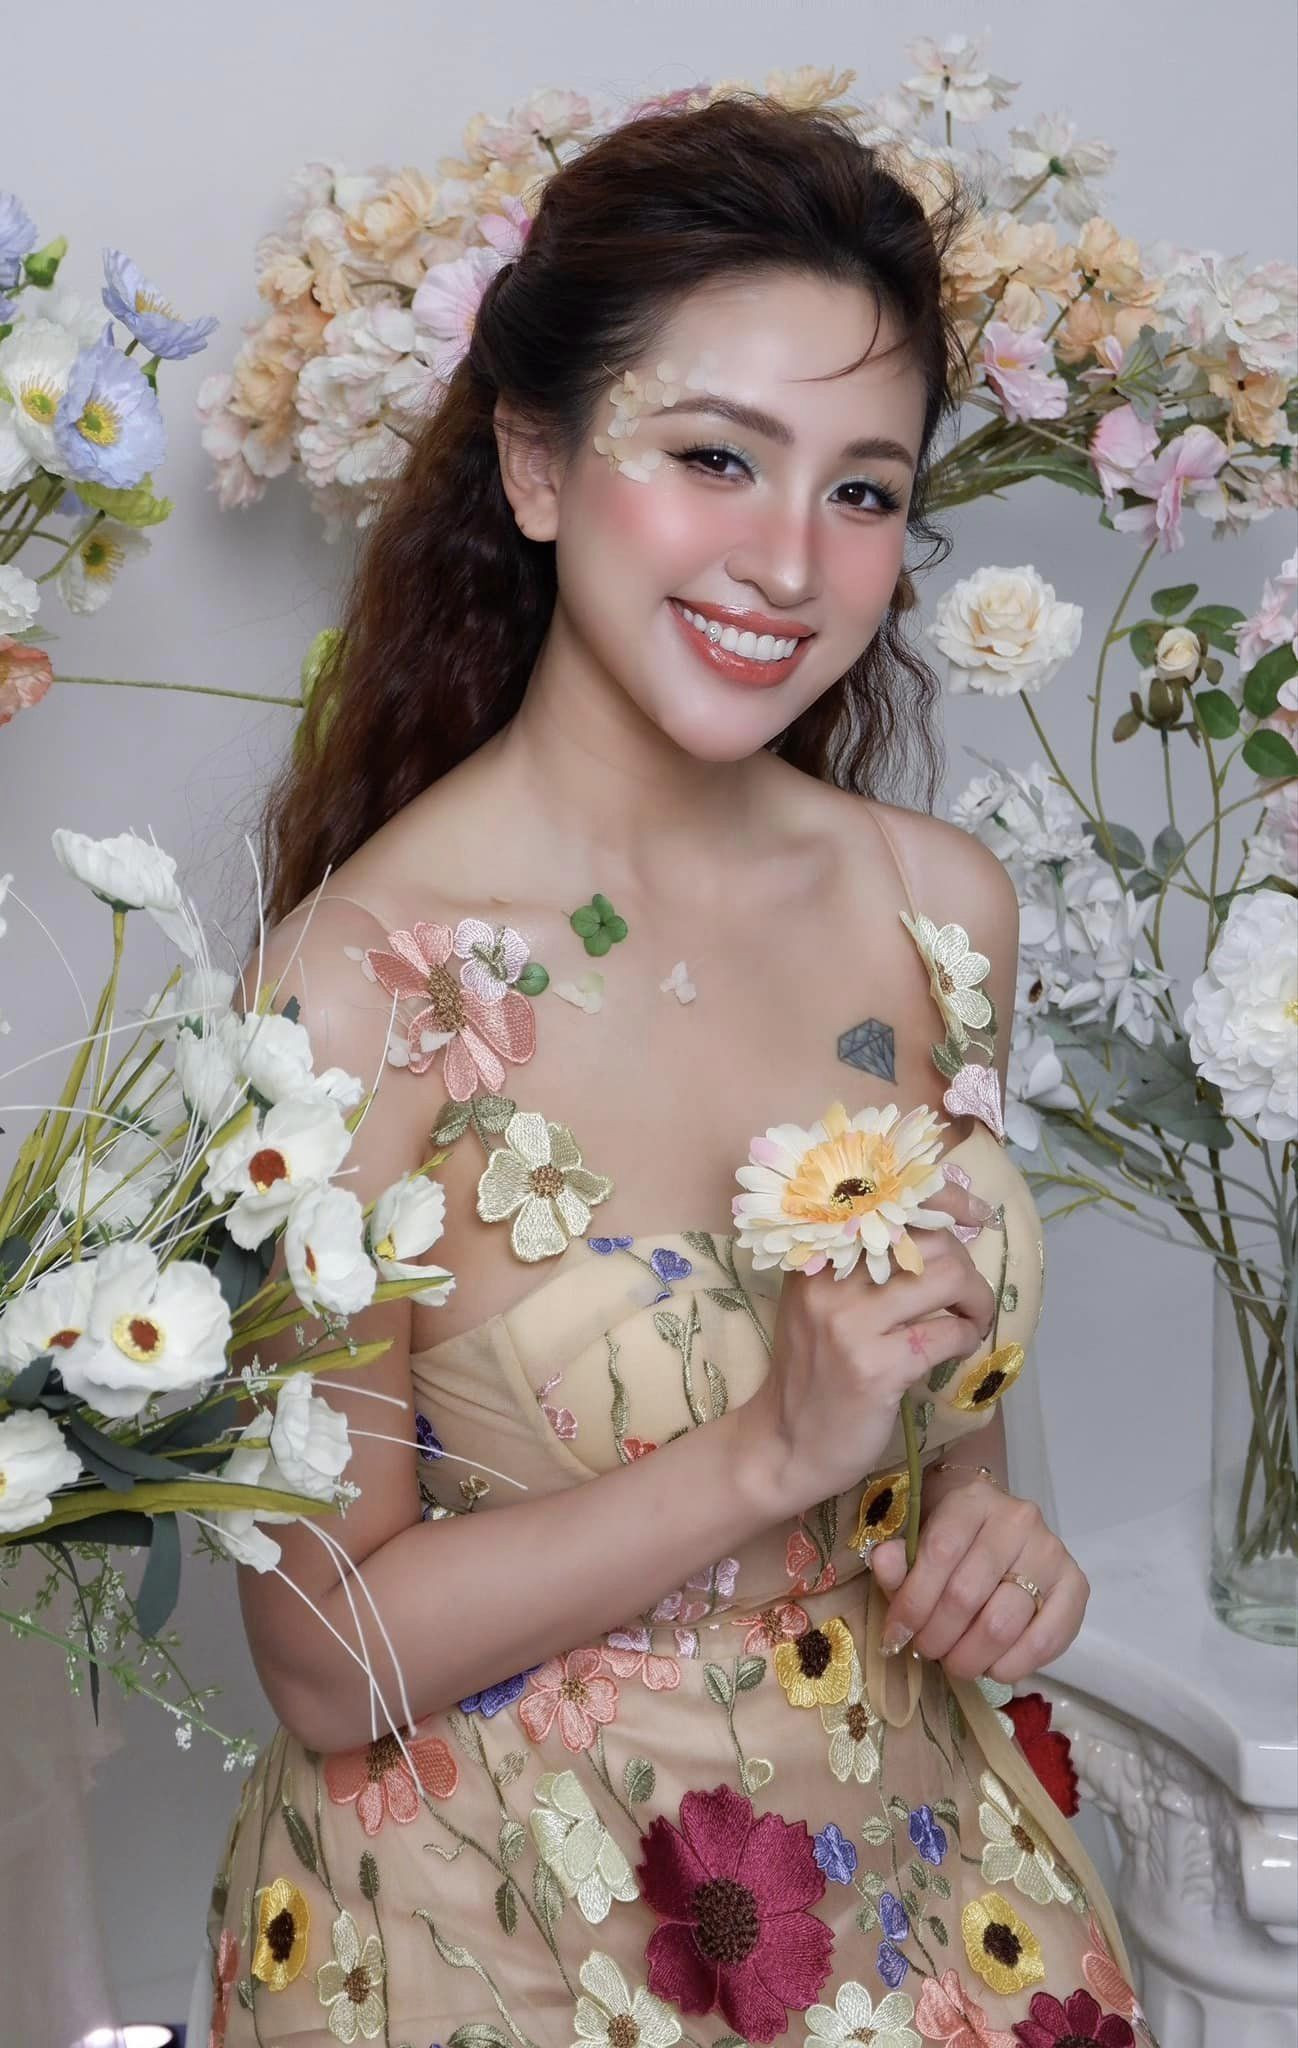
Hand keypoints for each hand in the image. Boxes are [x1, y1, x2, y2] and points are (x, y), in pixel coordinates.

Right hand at [738, 1180, 997, 1516]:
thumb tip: (942, 1228)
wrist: (786, 1444)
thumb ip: (863, 1265)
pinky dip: (967, 1336)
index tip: (975, 1216)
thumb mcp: (820, 1303)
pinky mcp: (875, 1369)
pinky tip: (958, 1347)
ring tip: (971, 1320)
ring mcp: (850, 1325)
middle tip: (966, 1296)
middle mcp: (828, 1281)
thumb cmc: (813, 1370)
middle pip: (929, 1239)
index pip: (888, 1200)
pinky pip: (947, 1332)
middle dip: (966, 1266)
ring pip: (948, 1277)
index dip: (945, 1200)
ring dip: (977, 1299)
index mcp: (814, 1255)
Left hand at [867, 1476, 1089, 1683]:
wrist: (999, 1526)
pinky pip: (1045, 1640)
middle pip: (967, 1594)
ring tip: (955, 1663)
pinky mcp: (1076, 1586)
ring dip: (970, 1657)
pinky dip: (1013, 1665)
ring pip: (1002, 1623)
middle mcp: (1017, 1520)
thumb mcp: (918, 1539)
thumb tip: (883, 1563)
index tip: (896, 1635)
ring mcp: (1051, 1552)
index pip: (938, 1554)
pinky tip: (993, 1667)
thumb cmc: (953, 1537)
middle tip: (927, 1652)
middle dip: (937, 1636)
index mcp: (972, 1500)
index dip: (912, 1602)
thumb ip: (898, 1559)